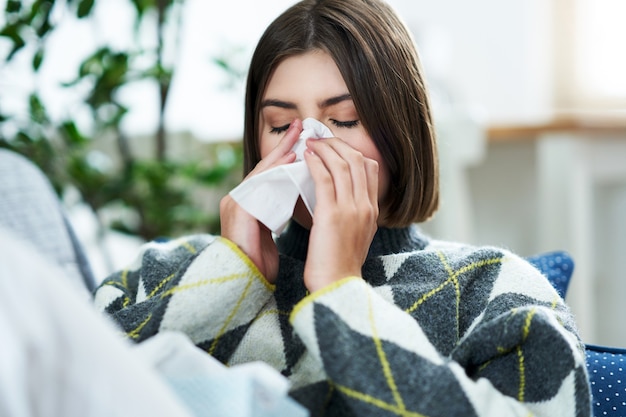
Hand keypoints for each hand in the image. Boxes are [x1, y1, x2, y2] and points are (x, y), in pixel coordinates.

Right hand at [220, 119, 301, 282]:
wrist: (245, 282)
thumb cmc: (260, 260)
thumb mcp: (271, 227)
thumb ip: (278, 207)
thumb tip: (298, 191)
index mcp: (247, 203)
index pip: (268, 174)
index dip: (285, 155)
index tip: (302, 139)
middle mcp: (237, 199)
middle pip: (264, 168)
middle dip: (283, 146)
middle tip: (300, 126)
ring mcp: (235, 203)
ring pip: (262, 173)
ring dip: (281, 154)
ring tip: (298, 139)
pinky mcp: (239, 210)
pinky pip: (259, 185)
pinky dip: (276, 172)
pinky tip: (290, 162)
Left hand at [303, 137, 378, 291]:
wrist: (337, 287)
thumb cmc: (339, 266)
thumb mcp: (355, 237)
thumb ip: (353, 217)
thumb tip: (340, 202)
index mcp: (372, 211)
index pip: (370, 169)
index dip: (351, 152)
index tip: (334, 147)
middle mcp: (366, 206)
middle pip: (357, 161)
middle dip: (337, 144)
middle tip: (319, 139)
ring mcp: (352, 210)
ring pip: (342, 165)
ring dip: (325, 148)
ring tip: (310, 142)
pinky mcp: (332, 215)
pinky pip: (326, 178)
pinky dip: (316, 162)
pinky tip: (307, 156)